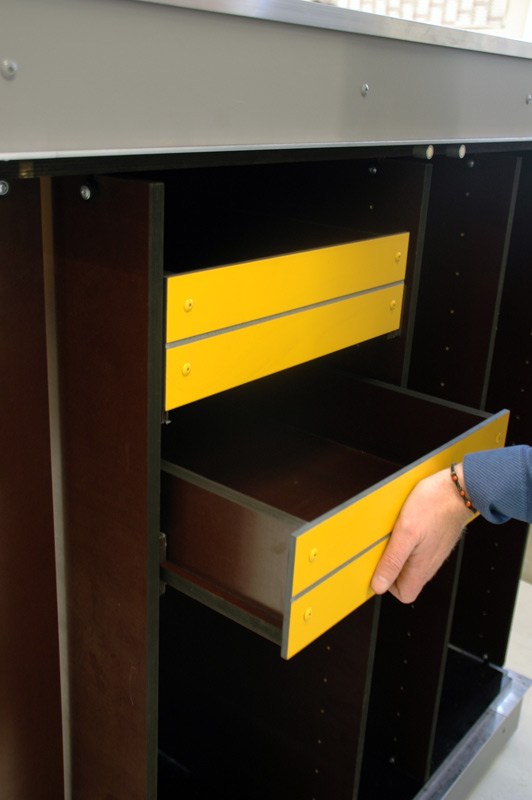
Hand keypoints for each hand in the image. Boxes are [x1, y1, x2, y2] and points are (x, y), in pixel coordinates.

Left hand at [370, 465, 472, 602]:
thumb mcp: (405, 533)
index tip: (379, 565)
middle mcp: (430, 563)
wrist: (459, 489)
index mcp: (422, 568)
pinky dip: (408, 540)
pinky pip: (418, 548)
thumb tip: (379, 585)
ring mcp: (434, 551)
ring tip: (395, 532)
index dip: (389, 584)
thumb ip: (392, 561)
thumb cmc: (434, 505)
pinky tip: (406, 525)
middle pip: (406, 578)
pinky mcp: (436, 539)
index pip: (405, 594)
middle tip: (385, 544)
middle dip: (391, 564)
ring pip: (412, 562)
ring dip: (399, 550)